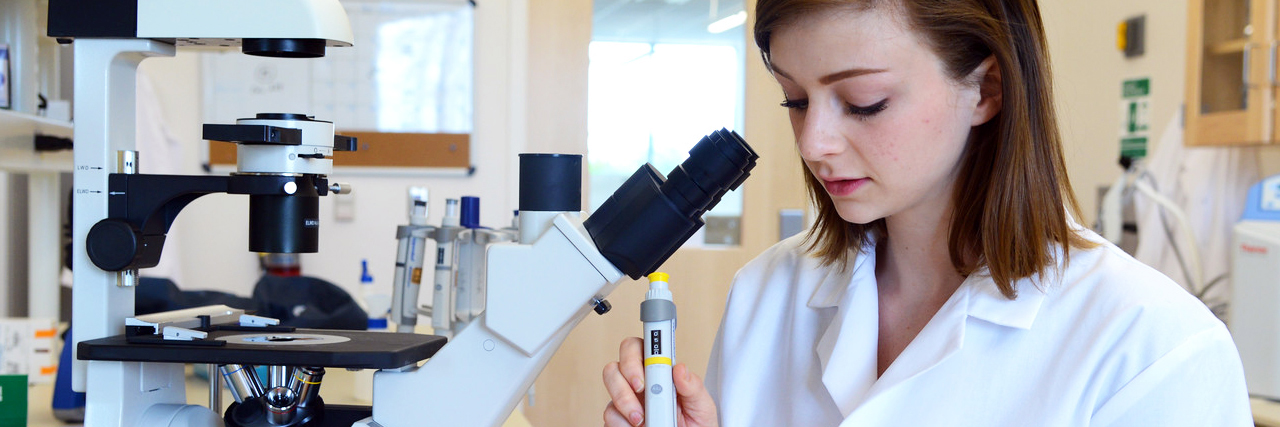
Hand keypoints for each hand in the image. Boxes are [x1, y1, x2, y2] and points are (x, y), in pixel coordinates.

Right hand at [602, 337, 718, 426]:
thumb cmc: (696, 423)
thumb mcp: (702, 405)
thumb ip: (693, 386)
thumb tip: (679, 368)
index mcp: (659, 372)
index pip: (640, 348)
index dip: (637, 352)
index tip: (647, 367)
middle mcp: (639, 383)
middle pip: (617, 363)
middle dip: (627, 374)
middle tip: (641, 390)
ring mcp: (626, 400)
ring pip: (610, 386)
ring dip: (624, 401)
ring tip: (642, 419)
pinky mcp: (619, 419)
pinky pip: (610, 414)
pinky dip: (621, 422)